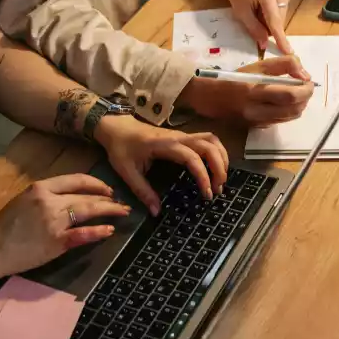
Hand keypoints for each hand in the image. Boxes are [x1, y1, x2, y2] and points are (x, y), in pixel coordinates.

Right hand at [0, 174, 128, 279]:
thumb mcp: (23, 200)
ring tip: (122, 212)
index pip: (76, 180)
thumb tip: (69, 196)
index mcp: (40, 188)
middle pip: (86, 196)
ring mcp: (54, 222)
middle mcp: (49, 201)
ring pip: (88, 211)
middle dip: (107, 199)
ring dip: (109, 211)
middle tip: (121, 203)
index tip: (107, 189)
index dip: (96, 184)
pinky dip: (98, 231)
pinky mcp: (56, 242)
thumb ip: (46, 195)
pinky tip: (109, 230)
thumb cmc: (4, 226)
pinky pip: (83, 234)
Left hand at [95, 116, 228, 214]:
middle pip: (209, 146)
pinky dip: (216, 152)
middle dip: (219, 168)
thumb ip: (143, 191)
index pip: (193, 158)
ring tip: (221, 178)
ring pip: (212, 140)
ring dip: (221, 158)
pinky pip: (207, 140)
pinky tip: (216, 166)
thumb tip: (156, 212)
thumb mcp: (127, 172)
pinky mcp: (184, 136)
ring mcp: (183, 134)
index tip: (206, 194)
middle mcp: (179, 137)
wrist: (117, 127)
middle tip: (218, 190)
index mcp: (166, 145)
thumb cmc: (121, 147)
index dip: (203, 176)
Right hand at [178, 56, 313, 127]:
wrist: (210, 97)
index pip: (290, 95)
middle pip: (293, 109)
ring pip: (289, 117)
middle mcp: (257, 110)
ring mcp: (257, 121)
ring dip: (299, 106)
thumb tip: (304, 74)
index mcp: (255, 91)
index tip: (309, 81)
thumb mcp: (258, 65)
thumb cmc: (234, 78)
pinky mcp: (257, 128)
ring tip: (298, 94)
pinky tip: (285, 103)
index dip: (305, 89)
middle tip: (306, 87)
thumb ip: (283, 65)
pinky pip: (280, 121)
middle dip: (306, 98)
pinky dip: (289, 112)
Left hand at [216, 0, 293, 54]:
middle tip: (253, 16)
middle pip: (278, 20)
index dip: (280, 38)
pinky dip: (273, 13)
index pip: (275, 21)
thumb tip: (265, 45)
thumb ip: (253, 28)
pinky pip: (283, 10)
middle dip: (267, 25)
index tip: (288, 52)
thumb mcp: (240, 11)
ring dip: (270, 19)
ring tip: (258, 8)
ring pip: (281, 17)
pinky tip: (264, 4)